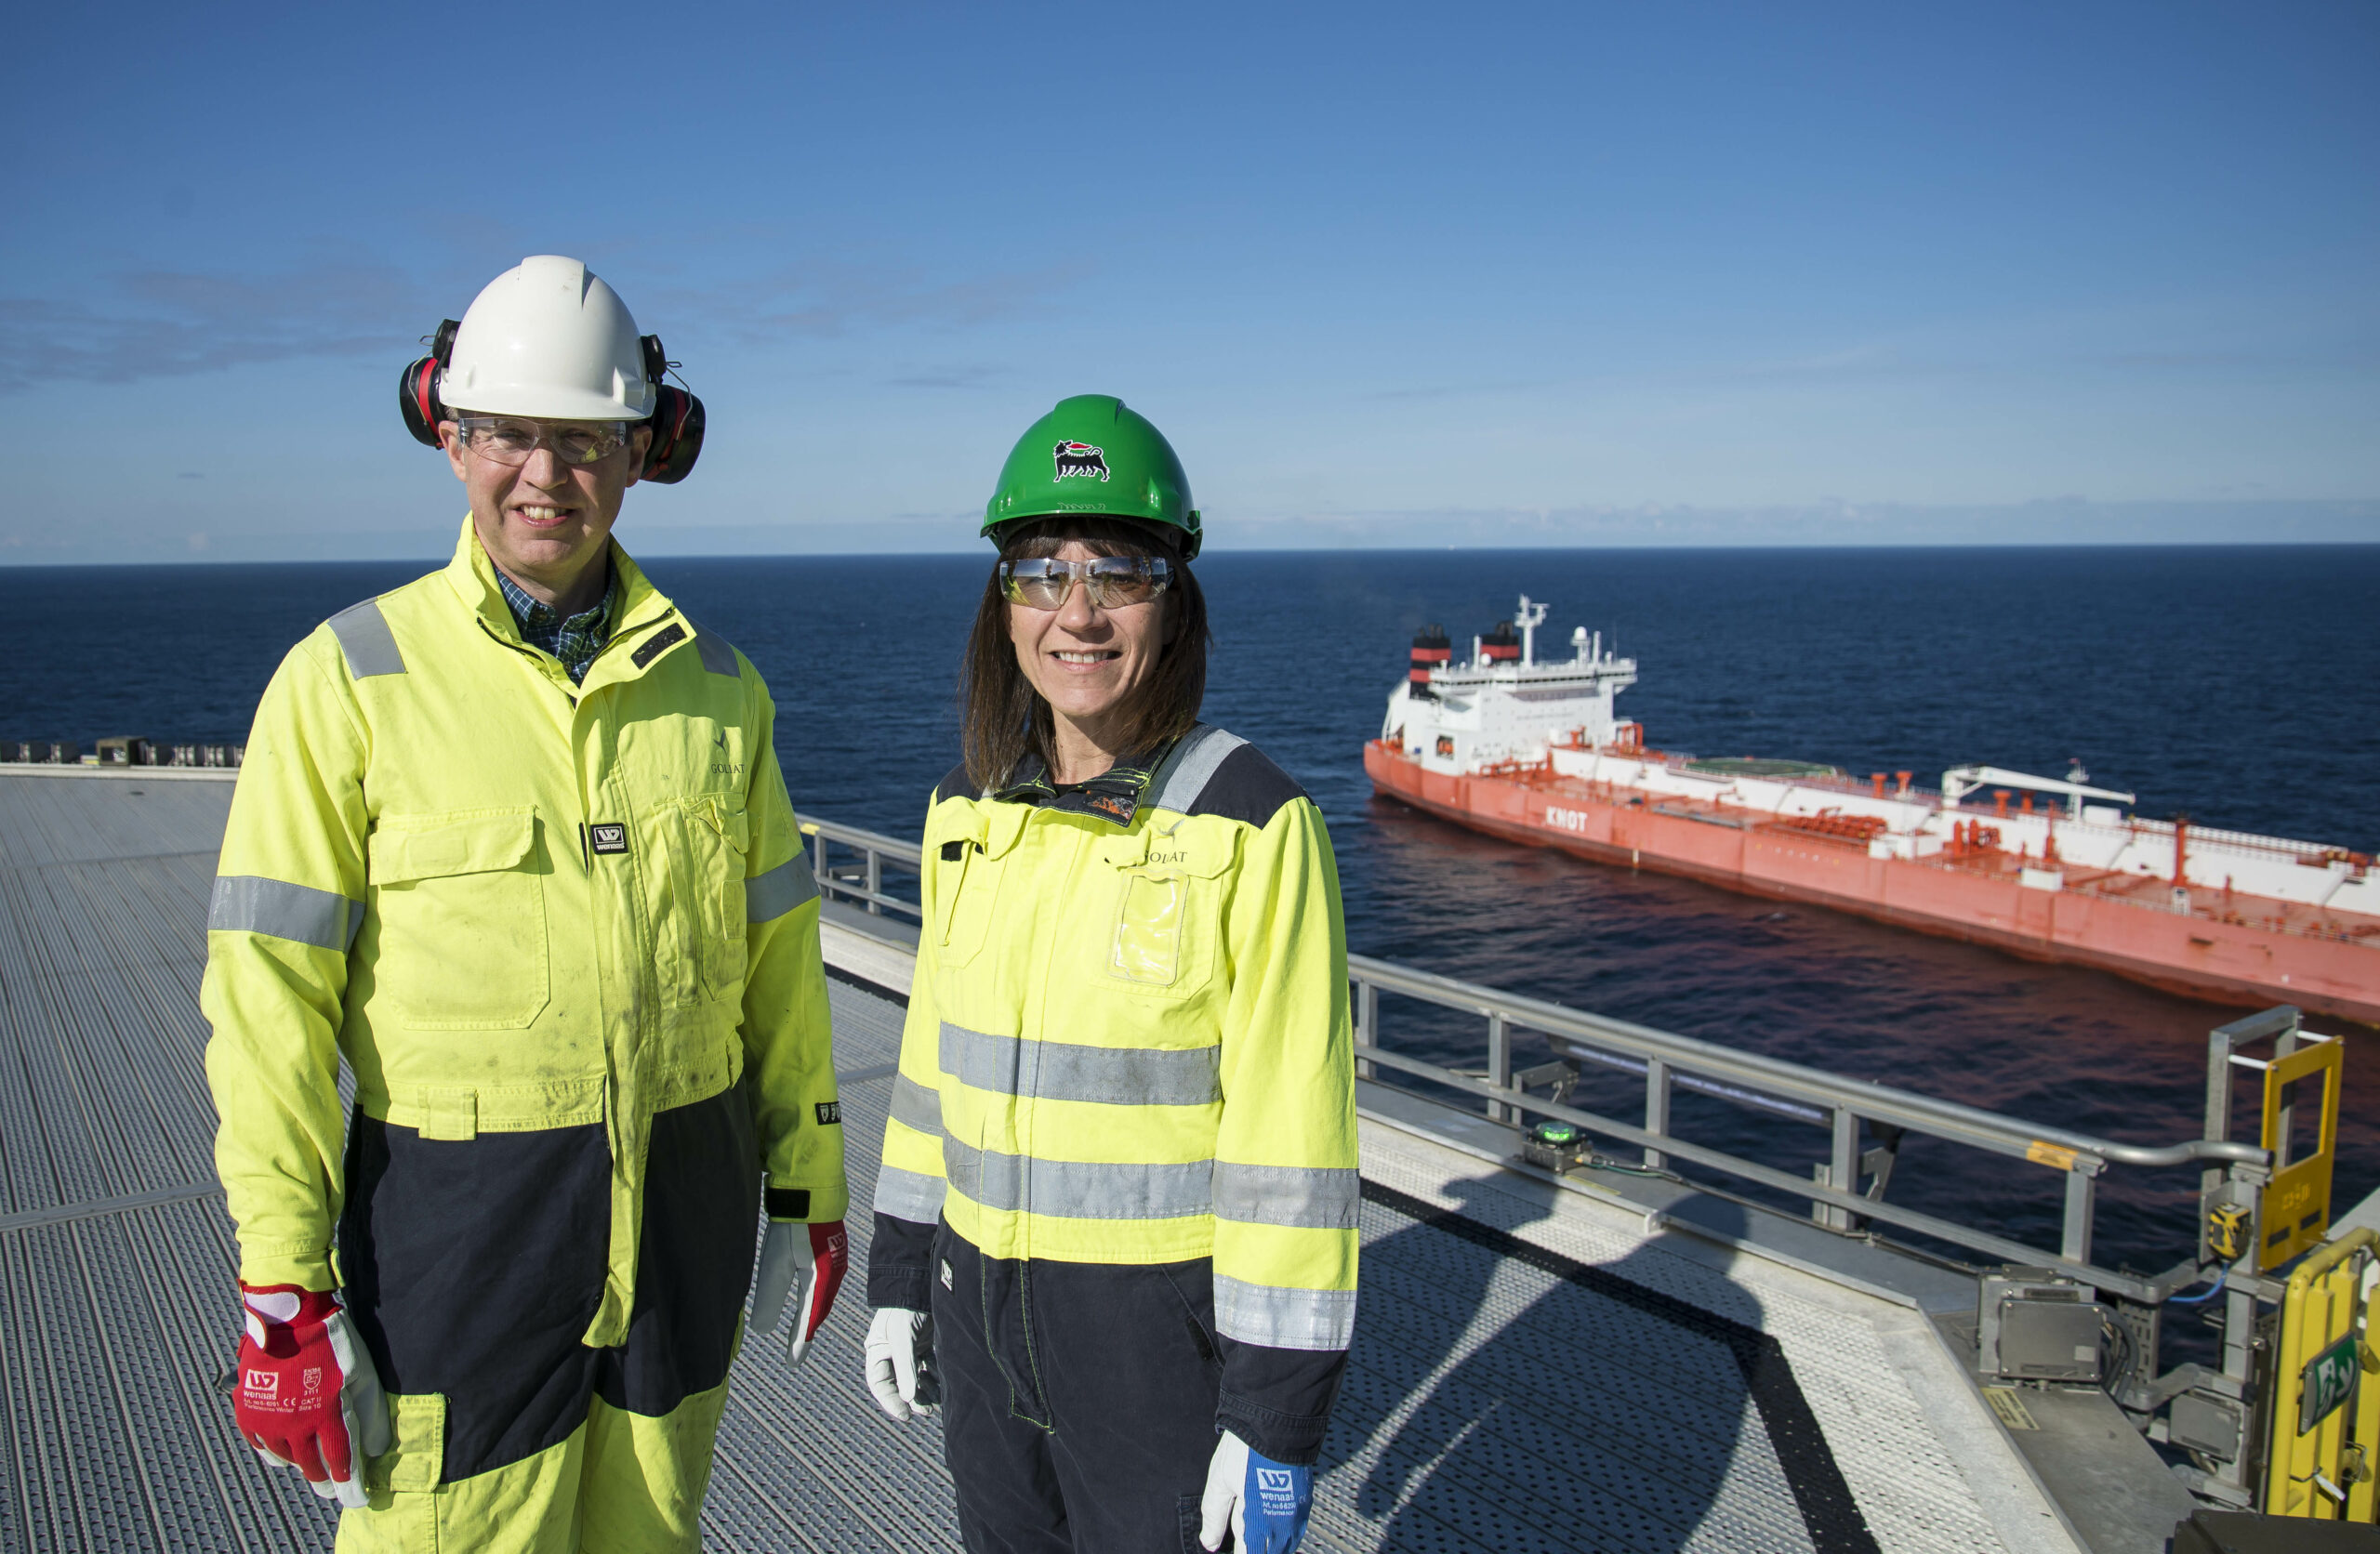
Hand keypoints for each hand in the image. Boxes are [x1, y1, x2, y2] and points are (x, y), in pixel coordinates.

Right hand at [233, 1285, 389, 1508]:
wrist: (288, 1319)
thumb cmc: (332, 1343)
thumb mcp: (363, 1375)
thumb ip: (372, 1414)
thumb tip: (379, 1448)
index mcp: (326, 1417)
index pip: (340, 1463)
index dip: (350, 1484)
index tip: (357, 1498)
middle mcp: (294, 1427)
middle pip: (311, 1467)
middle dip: (325, 1480)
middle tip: (333, 1485)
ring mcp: (268, 1422)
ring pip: (287, 1459)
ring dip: (301, 1464)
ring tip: (312, 1464)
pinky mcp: (249, 1414)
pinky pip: (262, 1446)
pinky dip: (276, 1452)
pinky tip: (286, 1448)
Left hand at [750, 1220, 848, 1368]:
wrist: (812, 1194)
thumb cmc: (793, 1229)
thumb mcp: (775, 1264)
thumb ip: (769, 1299)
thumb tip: (761, 1331)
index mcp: (820, 1282)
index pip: (807, 1320)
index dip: (798, 1343)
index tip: (791, 1364)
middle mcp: (832, 1276)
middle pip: (819, 1311)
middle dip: (807, 1331)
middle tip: (796, 1353)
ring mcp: (835, 1263)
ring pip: (823, 1298)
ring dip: (812, 1315)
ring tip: (802, 1330)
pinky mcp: (832, 1251)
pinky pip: (826, 1284)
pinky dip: (817, 1298)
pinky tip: (811, 1296)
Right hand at [863, 1306, 939, 1420]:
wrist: (920, 1282)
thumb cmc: (905, 1308)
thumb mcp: (903, 1337)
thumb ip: (906, 1367)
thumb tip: (908, 1398)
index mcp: (878, 1351)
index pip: (880, 1384)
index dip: (891, 1402)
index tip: (906, 1416)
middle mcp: (891, 1352)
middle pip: (899, 1383)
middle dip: (913, 1398)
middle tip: (927, 1411)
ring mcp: (907, 1348)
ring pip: (915, 1376)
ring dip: (925, 1389)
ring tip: (937, 1401)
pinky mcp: (922, 1342)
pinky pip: (926, 1365)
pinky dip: (934, 1375)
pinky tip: (943, 1385)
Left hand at [1200, 1430, 1311, 1552]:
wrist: (1277, 1421)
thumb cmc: (1246, 1448)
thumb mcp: (1220, 1481)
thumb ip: (1214, 1516)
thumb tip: (1208, 1543)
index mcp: (1257, 1522)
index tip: (1233, 1551)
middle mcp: (1281, 1523)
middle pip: (1271, 1552)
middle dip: (1256, 1549)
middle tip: (1243, 1544)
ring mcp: (1296, 1513)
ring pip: (1286, 1544)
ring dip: (1272, 1545)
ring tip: (1257, 1540)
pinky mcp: (1305, 1500)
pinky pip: (1297, 1530)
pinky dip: (1285, 1534)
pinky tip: (1274, 1529)